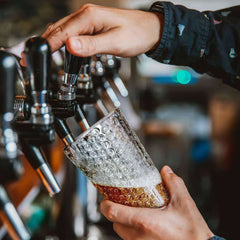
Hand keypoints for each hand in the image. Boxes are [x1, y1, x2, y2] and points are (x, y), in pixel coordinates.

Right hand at [41, 4, 162, 56]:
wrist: (150, 31)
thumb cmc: (136, 35)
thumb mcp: (115, 43)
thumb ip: (92, 45)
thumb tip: (70, 46)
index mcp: (89, 17)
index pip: (62, 33)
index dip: (46, 46)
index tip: (34, 57)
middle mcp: (86, 15)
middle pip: (58, 29)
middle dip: (44, 44)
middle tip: (30, 58)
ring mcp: (88, 20)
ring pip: (63, 30)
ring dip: (51, 42)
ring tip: (41, 55)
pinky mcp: (92, 26)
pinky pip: (71, 32)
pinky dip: (61, 40)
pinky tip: (59, 47)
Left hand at [100, 166, 213, 239]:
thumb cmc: (193, 233)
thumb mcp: (184, 203)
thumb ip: (173, 183)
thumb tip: (165, 171)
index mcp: (144, 222)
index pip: (112, 212)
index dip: (105, 203)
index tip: (106, 197)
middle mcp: (138, 236)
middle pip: (114, 222)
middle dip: (115, 211)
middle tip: (122, 200)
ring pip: (121, 233)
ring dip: (123, 221)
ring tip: (134, 211)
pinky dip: (131, 231)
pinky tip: (143, 225)